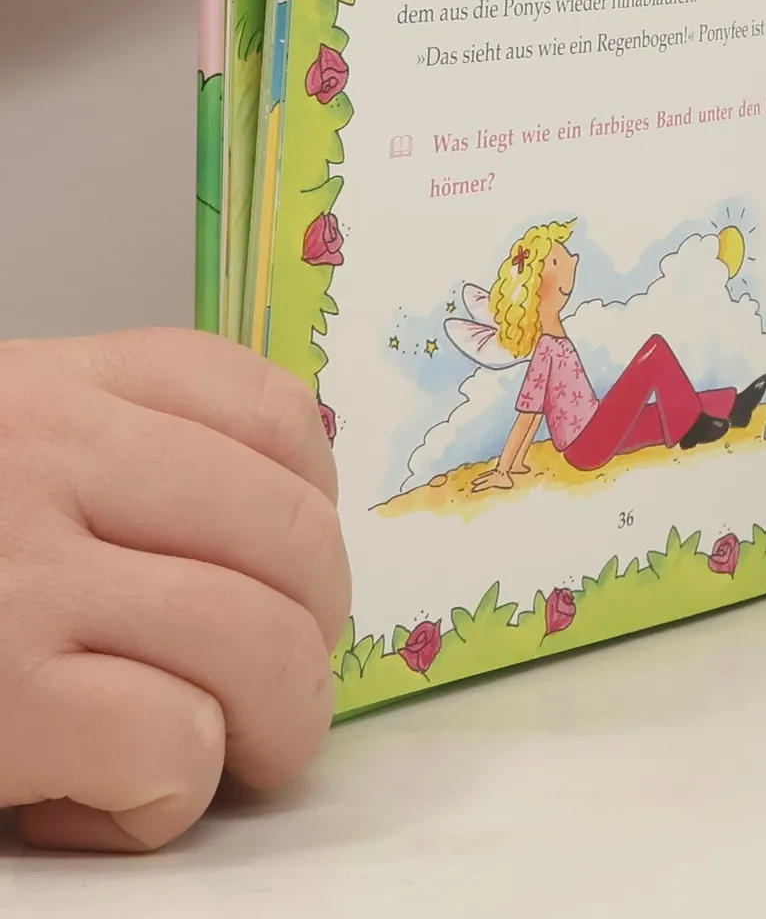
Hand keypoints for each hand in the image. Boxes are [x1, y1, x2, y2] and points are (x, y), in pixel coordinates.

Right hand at [0, 331, 349, 850]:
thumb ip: (104, 456)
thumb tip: (276, 524)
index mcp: (51, 383)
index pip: (266, 410)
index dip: (316, 505)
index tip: (298, 569)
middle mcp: (45, 456)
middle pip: (288, 534)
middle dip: (315, 632)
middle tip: (281, 692)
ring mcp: (18, 579)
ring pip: (259, 640)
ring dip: (276, 724)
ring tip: (233, 759)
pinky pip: (171, 740)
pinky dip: (172, 793)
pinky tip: (112, 800)